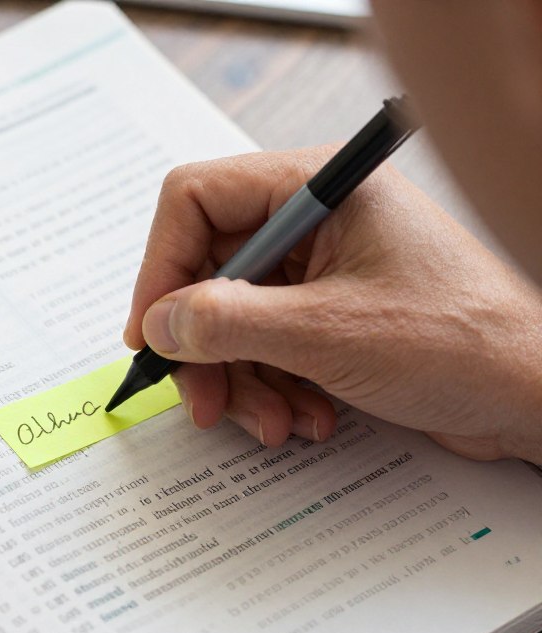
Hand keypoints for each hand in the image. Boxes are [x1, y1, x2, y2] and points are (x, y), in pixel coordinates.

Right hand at [124, 148, 541, 461]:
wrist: (535, 396)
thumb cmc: (463, 342)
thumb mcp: (328, 333)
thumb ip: (228, 323)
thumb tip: (159, 322)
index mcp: (318, 189)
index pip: (198, 199)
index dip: (162, 265)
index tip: (150, 331)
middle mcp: (315, 222)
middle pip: (210, 271)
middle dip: (205, 346)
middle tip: (202, 400)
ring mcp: (322, 271)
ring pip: (233, 319)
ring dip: (242, 380)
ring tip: (273, 422)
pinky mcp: (330, 316)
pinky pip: (267, 347)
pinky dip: (272, 389)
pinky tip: (305, 418)